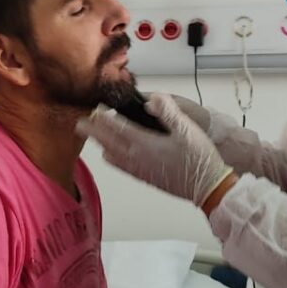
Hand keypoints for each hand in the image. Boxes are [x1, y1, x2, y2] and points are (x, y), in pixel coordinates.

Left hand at [77, 93, 232, 205]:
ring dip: (100, 143)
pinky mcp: (143, 178)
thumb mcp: (187, 128)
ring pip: (109, 154)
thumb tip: (151, 99)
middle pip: (105, 141)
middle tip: (80, 123)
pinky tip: (113, 153)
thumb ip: (167, 111)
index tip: (92, 107)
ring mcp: (137, 170)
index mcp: (143, 143)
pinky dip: (110, 156)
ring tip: (95, 135)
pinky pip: (119, 166)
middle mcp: (135, 157)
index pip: (114, 126)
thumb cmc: (198, 159)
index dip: (101, 116)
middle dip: (92, 131)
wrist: (206, 187)